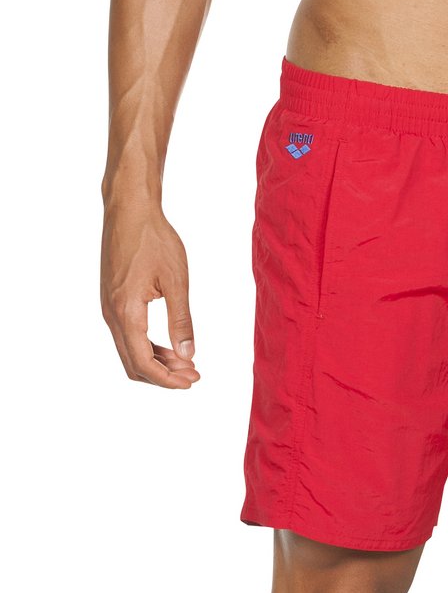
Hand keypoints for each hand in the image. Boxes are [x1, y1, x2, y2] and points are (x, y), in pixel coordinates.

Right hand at [100, 201, 200, 387]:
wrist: (129, 211)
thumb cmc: (154, 240)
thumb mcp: (176, 281)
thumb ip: (181, 319)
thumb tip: (188, 354)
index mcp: (126, 312)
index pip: (143, 362)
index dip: (167, 379)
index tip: (192, 381)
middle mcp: (111, 314)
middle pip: (133, 363)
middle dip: (164, 375)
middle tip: (194, 375)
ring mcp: (109, 308)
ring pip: (129, 350)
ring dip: (157, 362)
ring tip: (187, 363)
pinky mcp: (112, 300)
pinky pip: (127, 335)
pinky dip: (148, 346)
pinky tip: (170, 345)